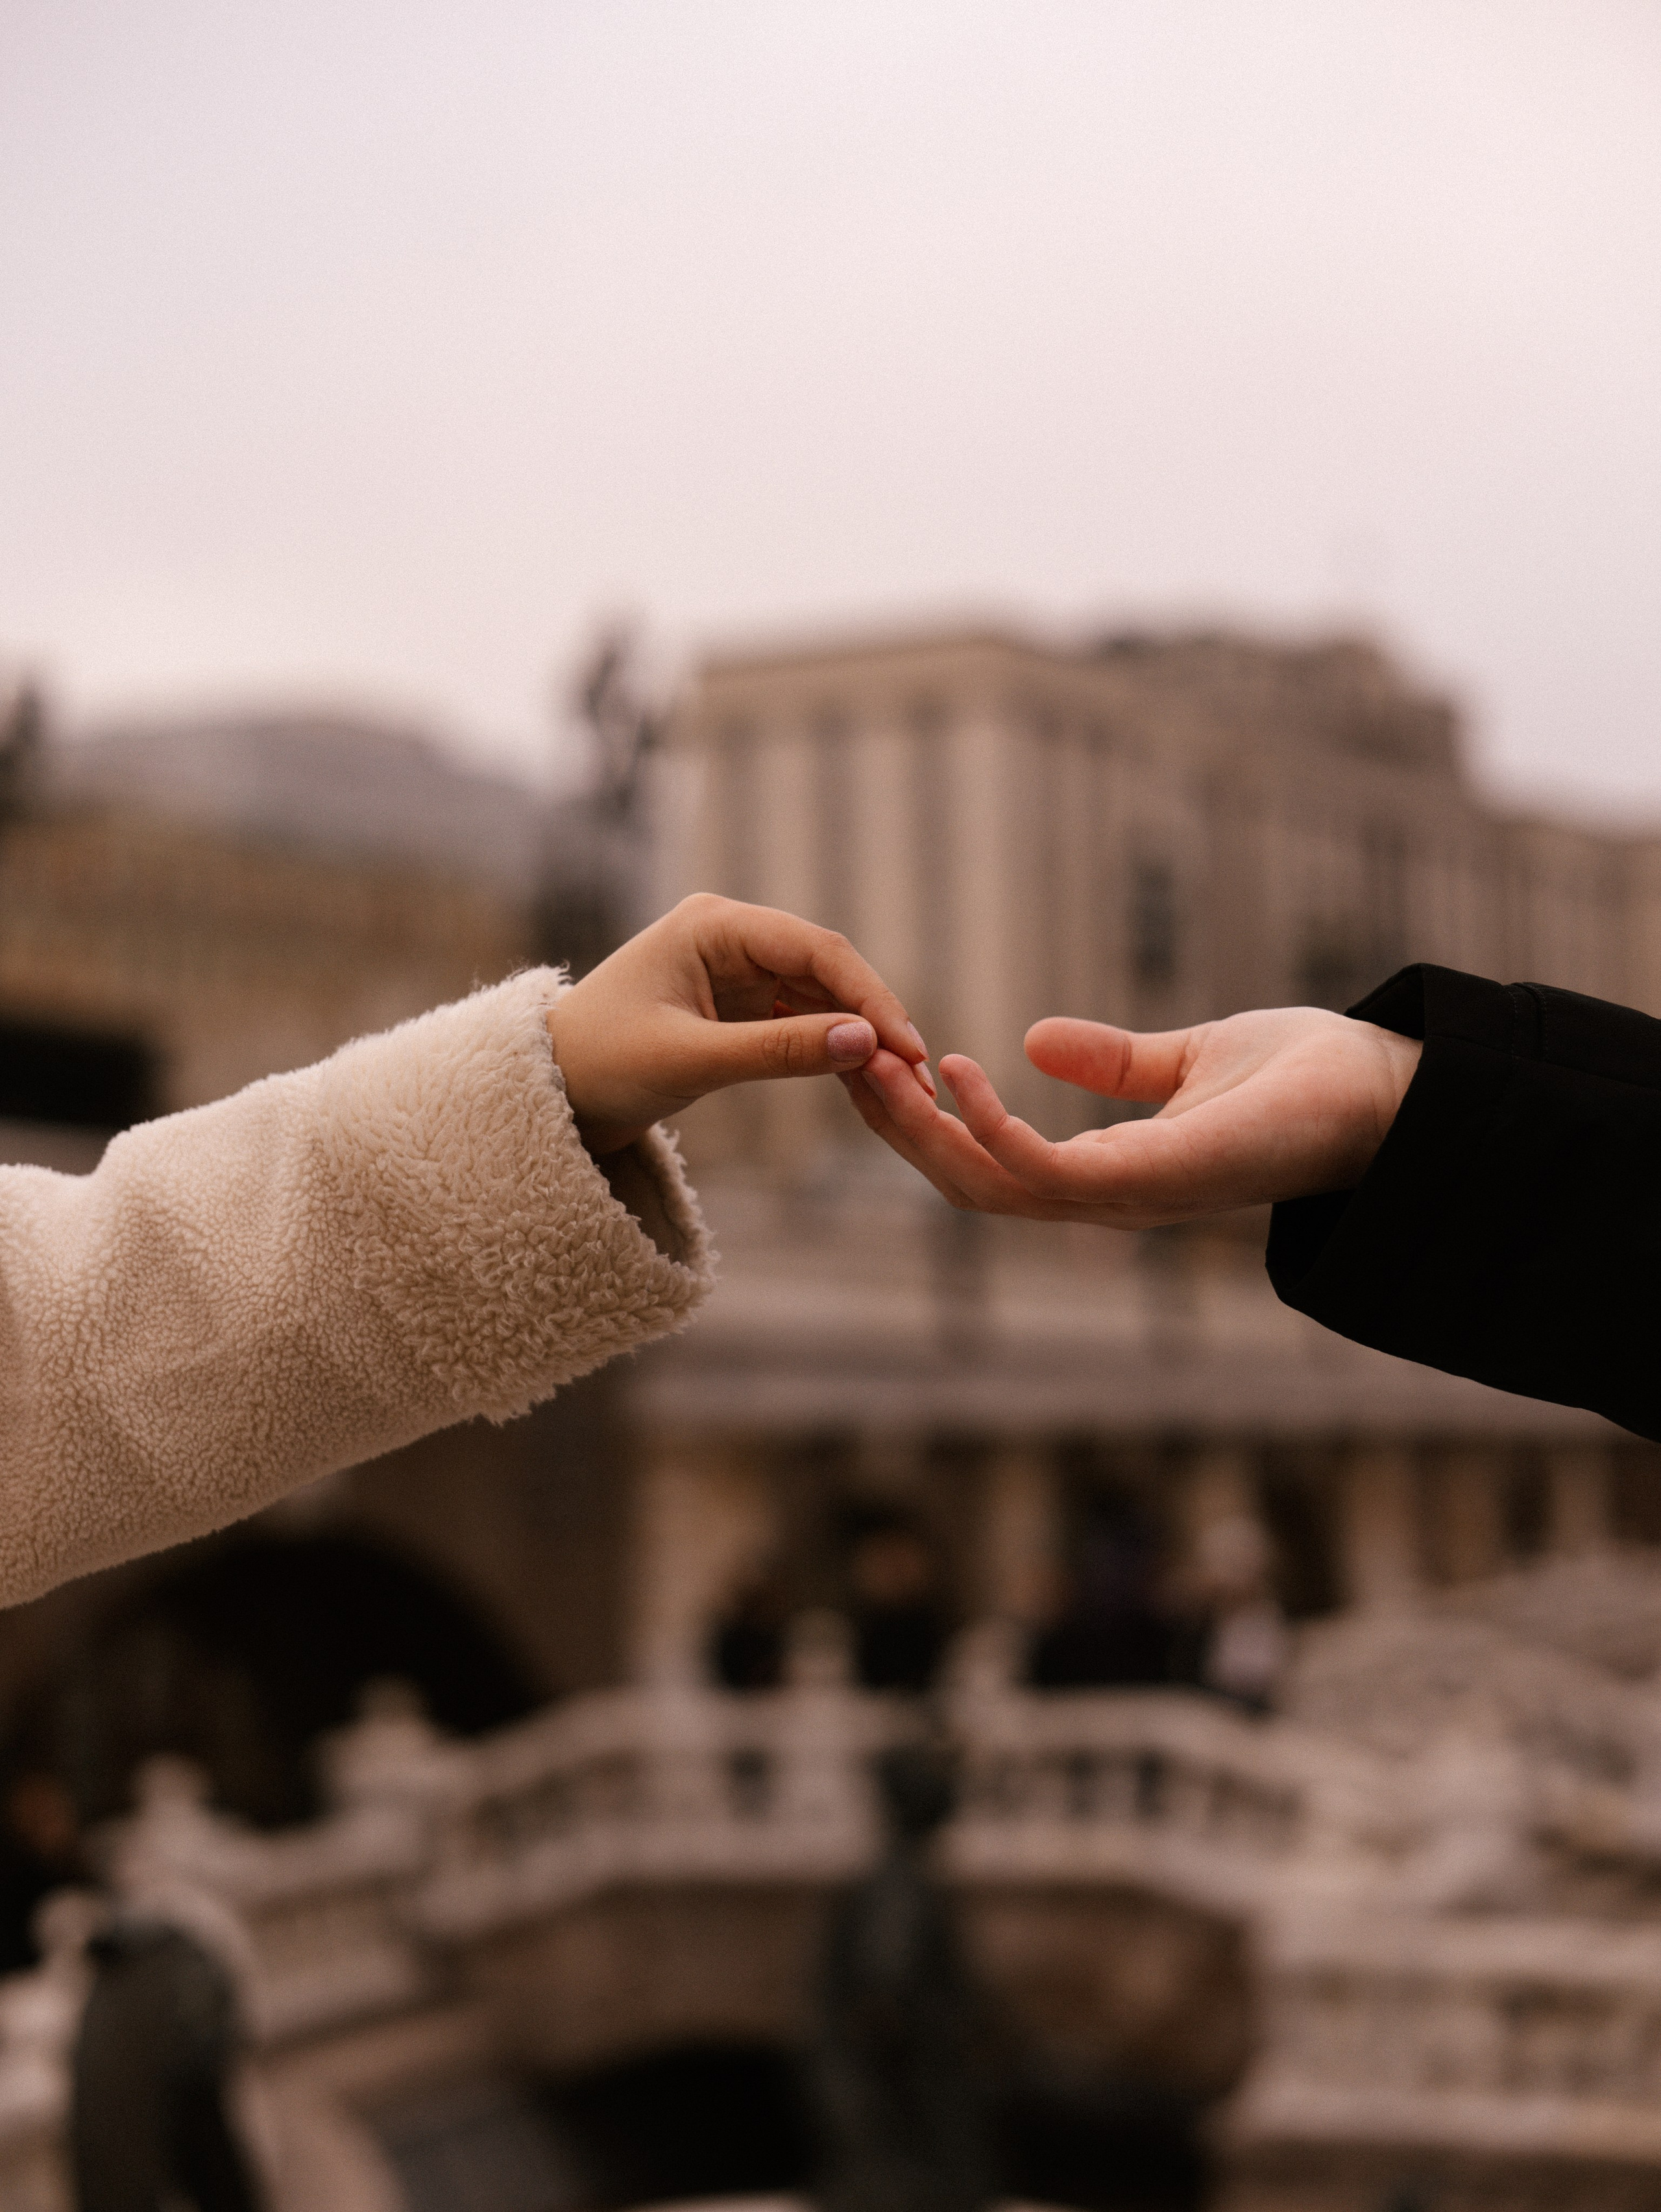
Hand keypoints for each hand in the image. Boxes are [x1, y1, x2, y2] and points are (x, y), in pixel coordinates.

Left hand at [549, 893, 931, 1153]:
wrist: (549, 1091)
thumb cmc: (600, 1066)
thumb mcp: (690, 1061)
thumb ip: (779, 1051)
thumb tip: (867, 1042)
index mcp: (711, 925)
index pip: (814, 948)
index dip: (869, 996)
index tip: (906, 1047)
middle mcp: (729, 935)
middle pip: (826, 968)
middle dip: (873, 1020)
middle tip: (918, 1076)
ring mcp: (736, 969)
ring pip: (820, 996)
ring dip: (859, 1038)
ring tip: (902, 1088)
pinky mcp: (738, 1004)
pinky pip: (800, 1019)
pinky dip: (831, 1050)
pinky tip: (865, 1083)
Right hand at [842, 1005, 1421, 1226]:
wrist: (1392, 1088)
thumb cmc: (1308, 1079)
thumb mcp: (1186, 1059)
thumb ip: (1113, 1062)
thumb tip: (1033, 1039)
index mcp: (1111, 1171)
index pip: (991, 1164)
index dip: (926, 1123)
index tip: (878, 1063)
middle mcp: (1111, 1198)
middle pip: (971, 1185)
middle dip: (899, 1132)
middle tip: (844, 1064)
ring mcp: (1132, 1196)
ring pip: (990, 1187)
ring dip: (924, 1131)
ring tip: (876, 1065)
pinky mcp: (1158, 1180)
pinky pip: (1048, 1171)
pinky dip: (993, 1128)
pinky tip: (958, 1070)